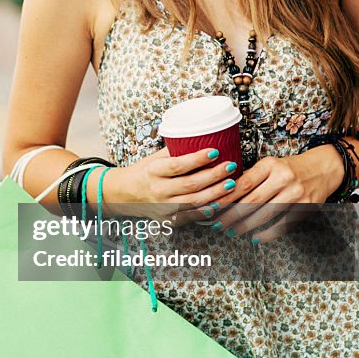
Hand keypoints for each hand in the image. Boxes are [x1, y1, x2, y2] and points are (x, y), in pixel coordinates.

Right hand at [101, 145, 240, 219]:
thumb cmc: (145, 171)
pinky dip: (207, 211)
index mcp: (153, 171)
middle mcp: (158, 190)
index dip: (198, 159)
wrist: (126, 194)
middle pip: (190, 184)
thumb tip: (203, 137)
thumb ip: (177, 150)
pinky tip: (220, 203)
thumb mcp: (156, 157)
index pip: (178, 165)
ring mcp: (163, 207)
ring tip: (231, 184)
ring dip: (216, 194)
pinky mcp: (168, 220)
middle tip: (230, 166)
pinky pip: (191, 216)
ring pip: (194, 202)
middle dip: (214, 175)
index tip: (215, 151)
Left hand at [204, 145, 343, 242]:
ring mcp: (296, 193)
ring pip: (266, 214)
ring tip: (232, 232)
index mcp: (270, 165)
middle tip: (218, 224)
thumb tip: (225, 195)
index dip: (226, 198)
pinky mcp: (306, 207)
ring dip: (246, 226)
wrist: (323, 168)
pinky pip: (283, 224)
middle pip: (252, 201)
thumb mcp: (270, 165)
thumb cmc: (290, 168)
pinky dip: (268, 234)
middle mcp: (283, 178)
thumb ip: (251, 178)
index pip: (243, 184)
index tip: (213, 207)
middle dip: (232, 215)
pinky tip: (255, 237)